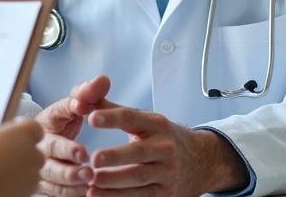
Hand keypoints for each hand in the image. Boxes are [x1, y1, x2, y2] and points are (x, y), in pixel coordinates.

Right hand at [0, 118, 45, 196]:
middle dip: (21, 151)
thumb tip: (4, 136)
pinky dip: (17, 181)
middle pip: (33, 149)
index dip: (23, 130)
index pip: (34, 128)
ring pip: (30, 167)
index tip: (12, 133)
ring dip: (19, 167)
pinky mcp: (30, 191)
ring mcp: (33, 175)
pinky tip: (1, 181)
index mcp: (23, 135)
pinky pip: (26, 182)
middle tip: (1, 154)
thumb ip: (0, 134)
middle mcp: (33, 154)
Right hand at [33, 76, 110, 195]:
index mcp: (46, 120)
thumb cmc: (59, 126)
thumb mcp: (73, 107)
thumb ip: (88, 94)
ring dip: (68, 177)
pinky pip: (54, 192)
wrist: (38, 149)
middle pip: (49, 148)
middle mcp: (39, 144)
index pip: (55, 111)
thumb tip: (103, 80)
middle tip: (84, 155)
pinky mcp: (44, 185)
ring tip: (87, 178)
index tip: (81, 106)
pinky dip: (68, 192)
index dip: (68, 109)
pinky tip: (84, 192)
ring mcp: (39, 166)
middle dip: (66, 151)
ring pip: (50, 174)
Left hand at [86, 103, 249, 196]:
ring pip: (140, 178)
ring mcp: (168, 172)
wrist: (202, 161)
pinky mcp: (167, 193)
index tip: (92, 118)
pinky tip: (100, 195)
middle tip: (93, 159)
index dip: (112, 117)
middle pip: (138, 152)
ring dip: (114, 182)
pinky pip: (142, 196)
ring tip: (91, 181)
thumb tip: (83, 97)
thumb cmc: (163, 138)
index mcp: (156, 124)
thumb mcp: (145, 120)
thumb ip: (112, 109)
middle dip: (115, 157)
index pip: (132, 118)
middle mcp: (165, 147)